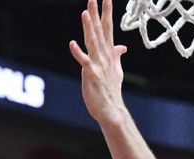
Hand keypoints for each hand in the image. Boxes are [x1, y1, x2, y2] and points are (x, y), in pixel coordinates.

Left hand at [69, 0, 127, 125]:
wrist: (112, 110)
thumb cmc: (111, 91)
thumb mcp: (116, 71)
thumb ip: (116, 56)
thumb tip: (121, 46)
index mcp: (109, 54)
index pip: (108, 29)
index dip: (106, 13)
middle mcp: (104, 56)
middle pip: (100, 31)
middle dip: (97, 14)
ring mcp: (98, 64)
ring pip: (93, 42)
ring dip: (89, 27)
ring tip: (85, 12)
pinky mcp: (91, 74)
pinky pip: (84, 61)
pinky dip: (78, 52)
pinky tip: (72, 43)